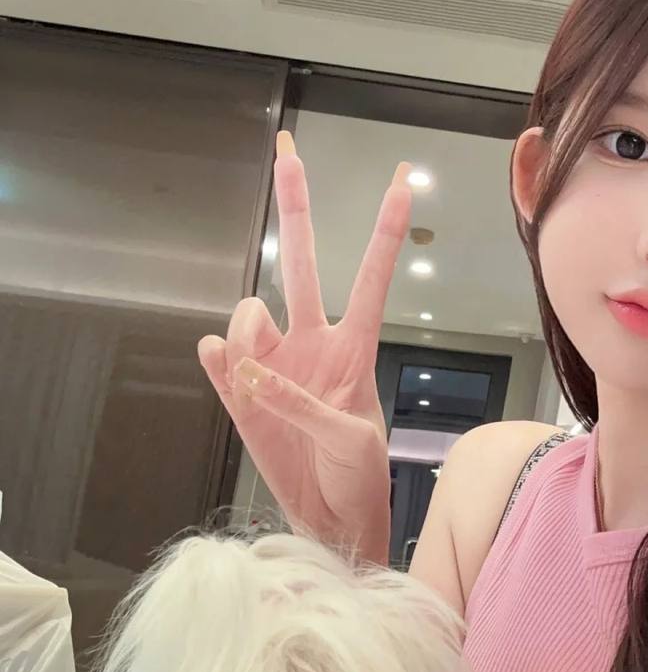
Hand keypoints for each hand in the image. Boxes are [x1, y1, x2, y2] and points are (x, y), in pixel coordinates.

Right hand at [198, 131, 411, 564]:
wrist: (330, 521)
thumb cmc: (358, 477)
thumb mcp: (347, 440)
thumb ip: (300, 402)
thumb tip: (248, 366)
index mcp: (353, 349)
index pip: (369, 277)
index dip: (384, 229)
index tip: (404, 177)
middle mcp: (311, 344)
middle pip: (299, 262)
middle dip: (293, 205)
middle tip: (286, 149)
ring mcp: (274, 365)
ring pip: (247, 313)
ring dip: (247, 331)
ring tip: (260, 379)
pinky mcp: (242, 394)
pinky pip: (218, 357)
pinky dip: (219, 360)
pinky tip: (226, 367)